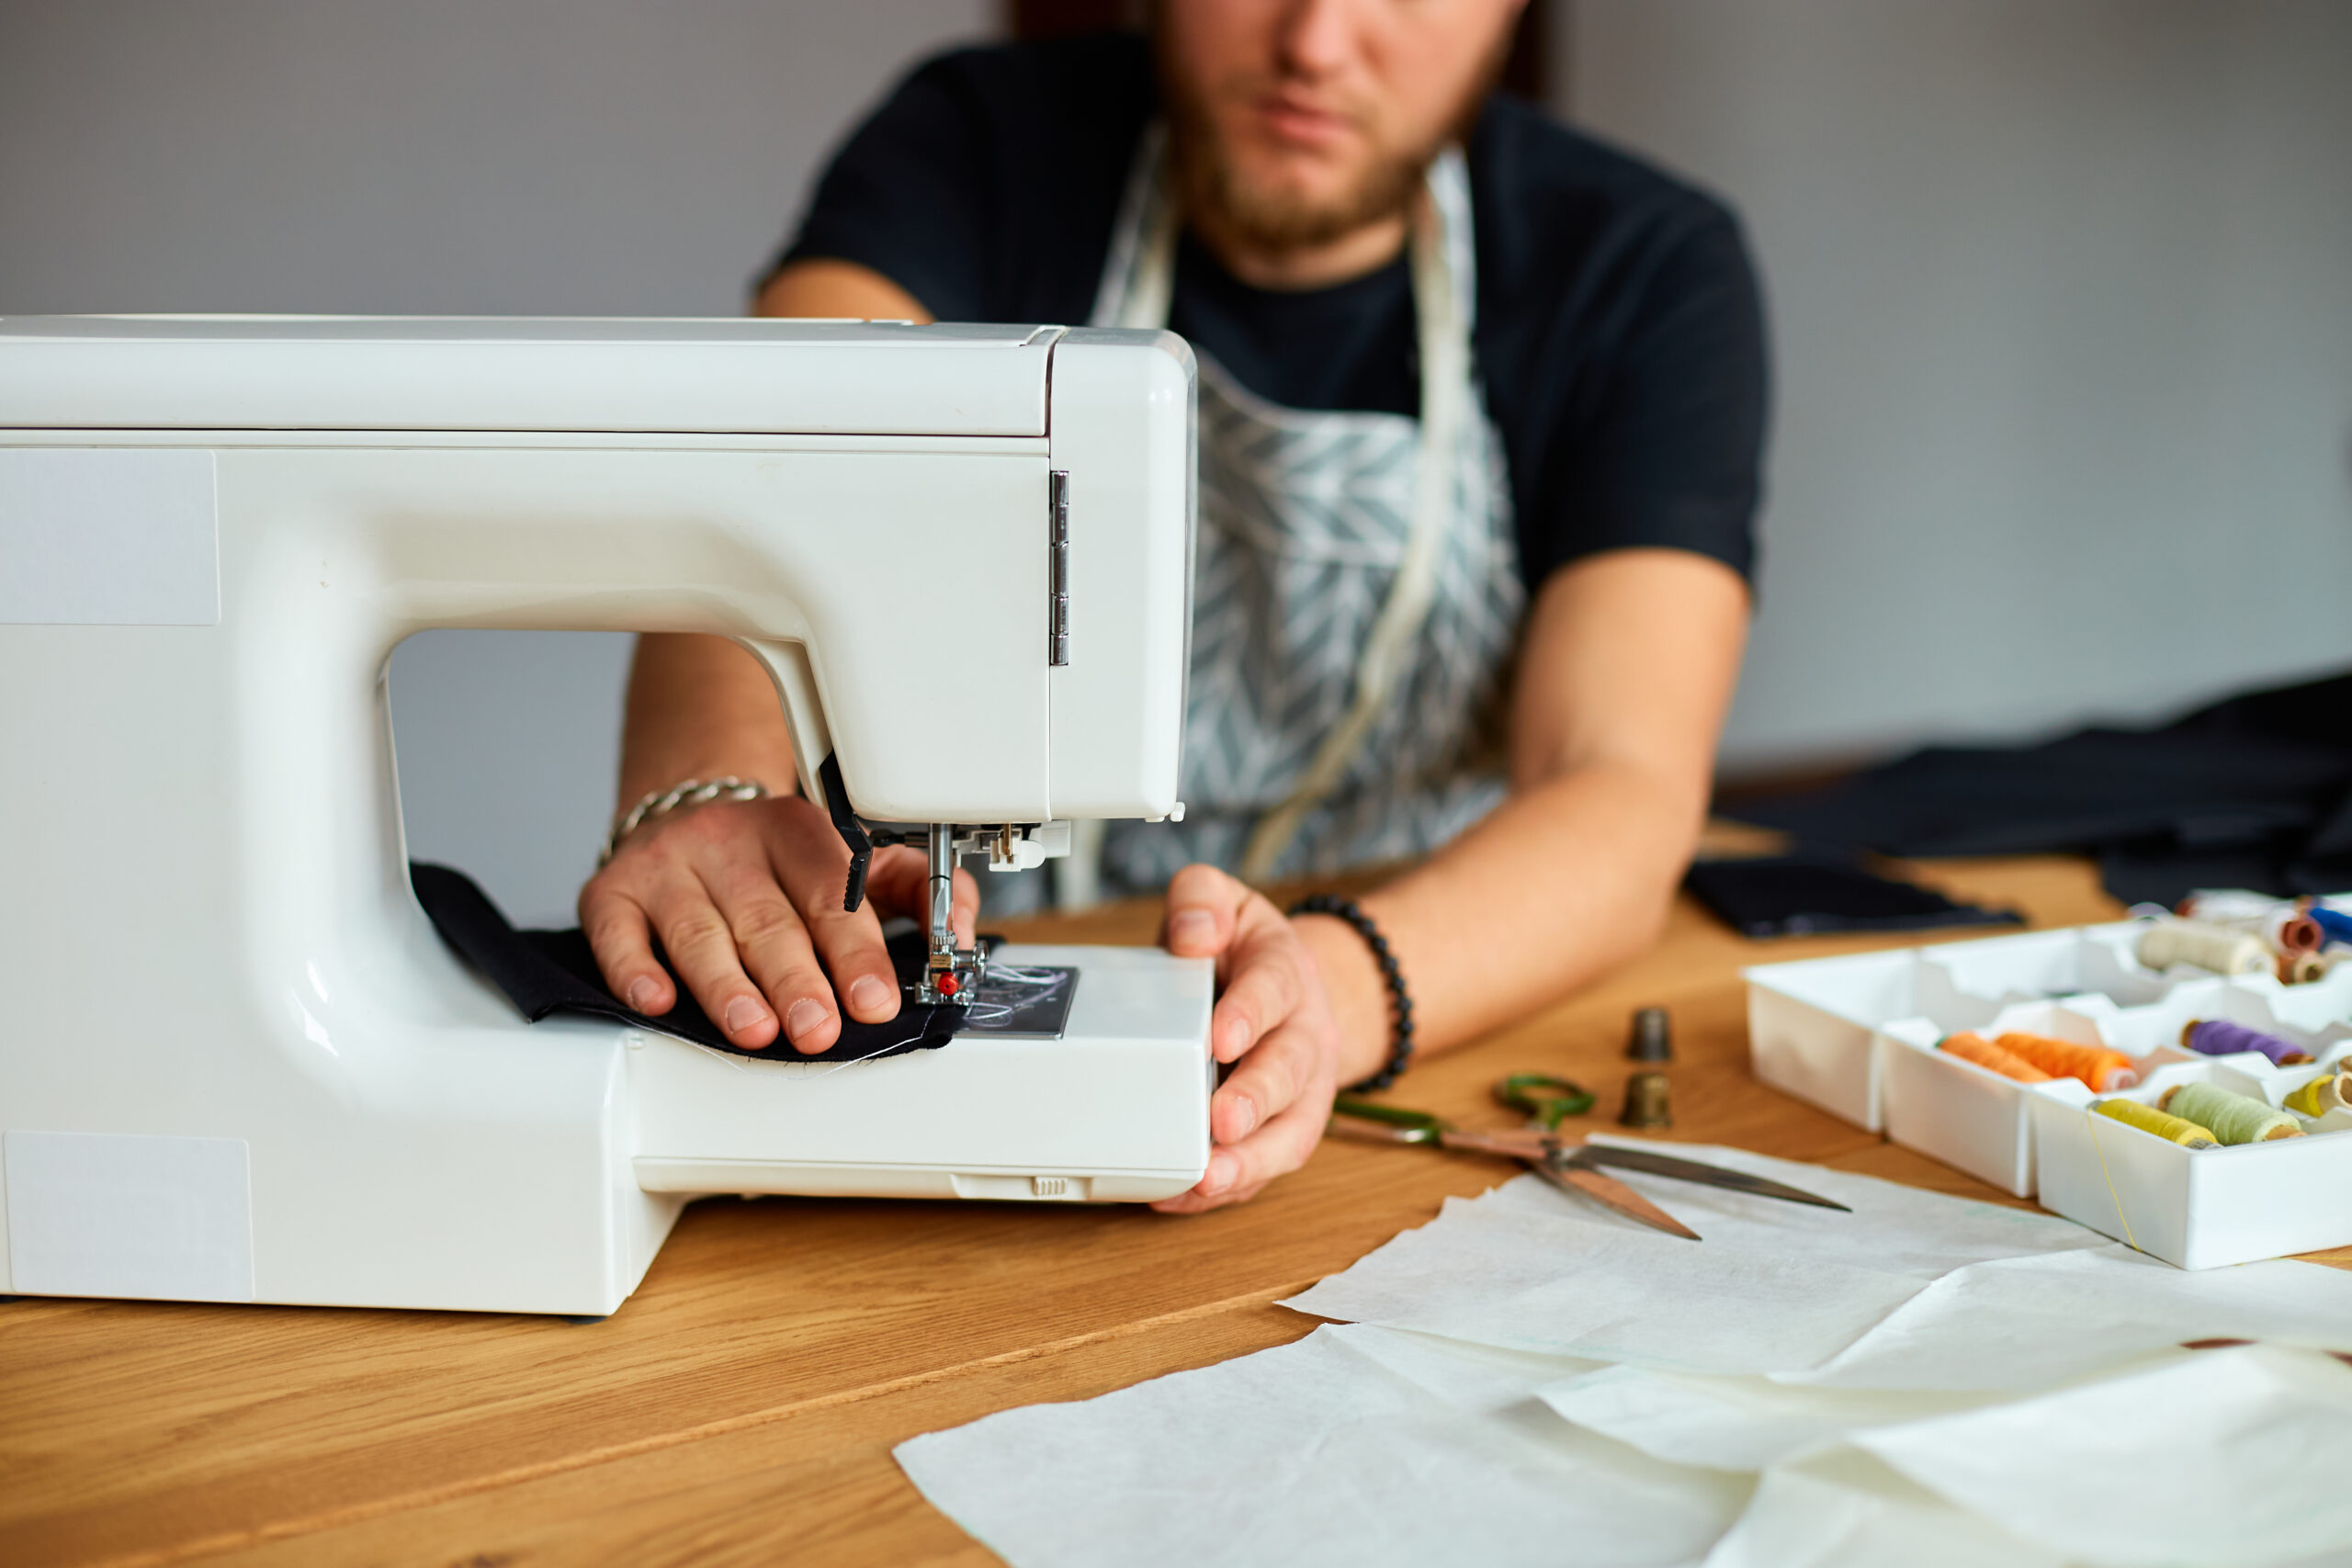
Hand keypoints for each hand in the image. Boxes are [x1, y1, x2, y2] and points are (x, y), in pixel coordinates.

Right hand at [580, 794, 974, 1052]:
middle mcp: (731, 843)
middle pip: (767, 919)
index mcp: (798, 832)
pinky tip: (655, 999)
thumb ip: (918, 889)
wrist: (688, 813)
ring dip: (726, 986)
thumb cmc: (779, 860)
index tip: (875, 998)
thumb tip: (960, 931)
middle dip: (795, 980)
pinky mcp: (613, 890)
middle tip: (817, 1029)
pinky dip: (634, 967)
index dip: (855, 951)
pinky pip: (619, 931)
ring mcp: (670, 866)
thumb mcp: (855, 857)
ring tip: (752, 1030)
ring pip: (699, 930)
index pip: (832, 894)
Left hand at [1151, 865, 1356, 1212]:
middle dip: (1257, 1099)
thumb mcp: (1224, 904)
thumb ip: (1202, 900)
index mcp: (1285, 973)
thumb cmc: (1241, 955)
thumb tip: (1191, 933)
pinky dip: (1230, 1189)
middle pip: (1290, 1072)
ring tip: (1208, 1179)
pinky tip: (1184, 1197)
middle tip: (1221, 1121)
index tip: (1220, 1037)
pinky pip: (1265, 1168)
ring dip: (1250, 1162)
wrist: (1288, 994)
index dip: (1250, 1014)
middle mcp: (1304, 1037)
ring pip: (1290, 1134)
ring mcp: (1300, 1092)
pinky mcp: (1283, 1133)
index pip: (1274, 989)